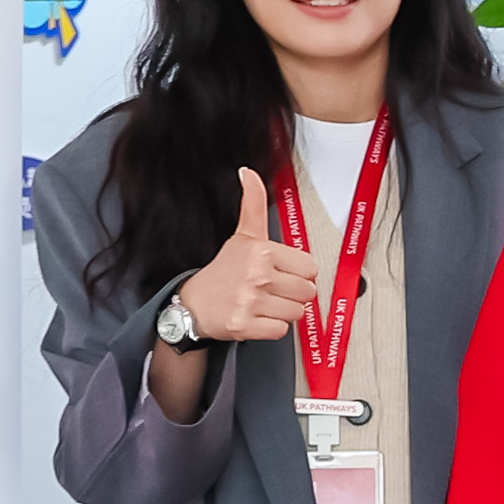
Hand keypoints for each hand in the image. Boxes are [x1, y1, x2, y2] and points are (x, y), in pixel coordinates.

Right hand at [178, 168, 322, 343]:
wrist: (193, 305)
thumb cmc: (223, 272)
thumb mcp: (242, 235)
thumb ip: (253, 204)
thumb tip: (249, 173)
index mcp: (262, 251)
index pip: (310, 268)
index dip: (297, 272)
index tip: (279, 272)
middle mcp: (257, 275)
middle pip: (307, 291)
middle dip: (292, 293)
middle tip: (270, 290)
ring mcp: (251, 301)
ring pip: (297, 312)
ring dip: (282, 311)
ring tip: (262, 303)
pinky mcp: (245, 325)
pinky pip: (281, 331)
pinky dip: (271, 328)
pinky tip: (257, 318)